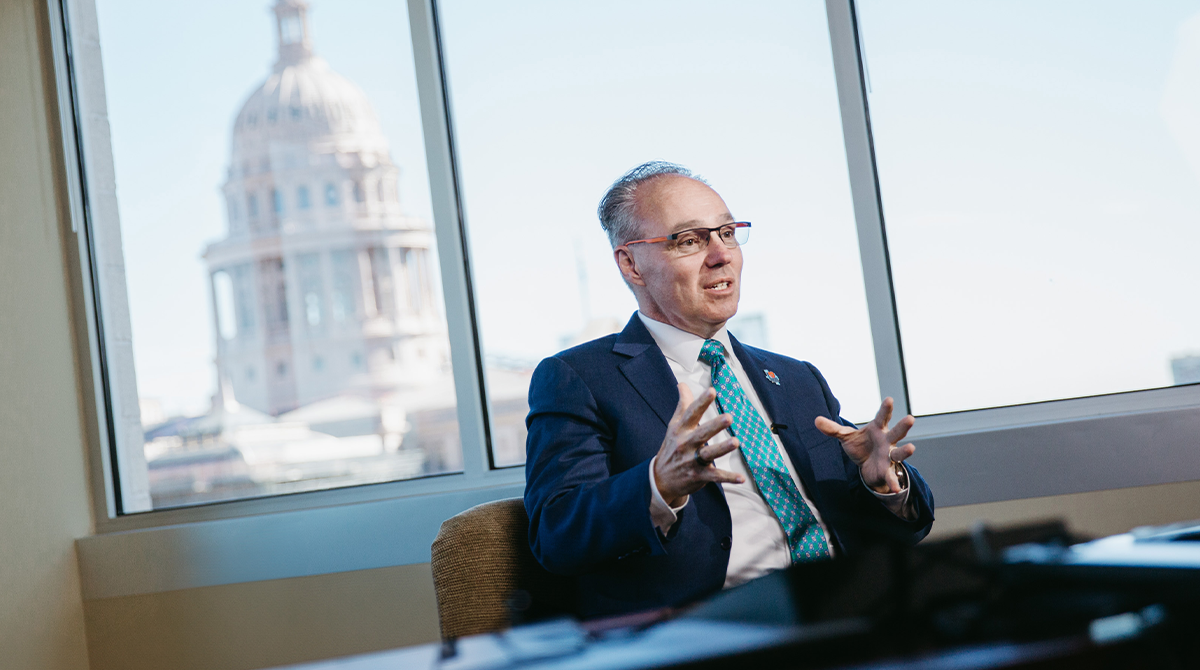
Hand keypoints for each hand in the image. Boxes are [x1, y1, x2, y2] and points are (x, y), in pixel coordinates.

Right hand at [653, 383, 745, 505]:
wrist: (660, 479)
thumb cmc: (671, 447)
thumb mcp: (674, 426)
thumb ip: (682, 405)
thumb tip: (682, 384)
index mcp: (681, 430)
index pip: (691, 413)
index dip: (701, 402)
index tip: (712, 391)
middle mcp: (686, 444)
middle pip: (701, 433)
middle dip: (715, 425)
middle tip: (729, 417)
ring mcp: (692, 461)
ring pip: (709, 454)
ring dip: (722, 448)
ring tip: (736, 442)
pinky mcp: (699, 476)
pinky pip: (715, 476)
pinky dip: (728, 477)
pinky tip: (741, 478)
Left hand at [814, 397, 914, 494]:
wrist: (866, 466)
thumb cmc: (861, 446)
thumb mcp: (846, 437)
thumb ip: (833, 429)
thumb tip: (816, 420)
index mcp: (878, 429)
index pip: (882, 417)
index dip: (886, 409)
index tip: (889, 399)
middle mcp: (887, 441)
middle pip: (896, 433)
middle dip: (903, 426)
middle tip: (910, 418)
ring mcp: (889, 456)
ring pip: (899, 453)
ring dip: (905, 451)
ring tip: (911, 448)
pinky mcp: (887, 471)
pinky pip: (891, 476)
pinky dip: (894, 482)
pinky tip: (896, 489)